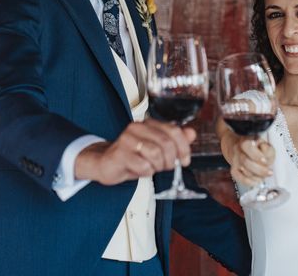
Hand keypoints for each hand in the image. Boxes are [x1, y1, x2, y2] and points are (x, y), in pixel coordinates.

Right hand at [74, 119, 195, 185]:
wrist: (105, 164)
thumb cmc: (132, 156)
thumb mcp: (156, 148)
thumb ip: (174, 140)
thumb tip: (191, 133)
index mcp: (148, 123)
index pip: (174, 131)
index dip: (184, 147)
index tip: (184, 160)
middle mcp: (137, 127)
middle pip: (167, 144)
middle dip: (170, 160)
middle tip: (165, 166)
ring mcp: (127, 139)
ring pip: (156, 154)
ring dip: (157, 166)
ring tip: (150, 167)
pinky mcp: (120, 154)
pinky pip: (143, 166)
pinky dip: (145, 172)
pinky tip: (139, 169)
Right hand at [229, 137, 274, 186]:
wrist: (240, 148)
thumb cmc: (255, 147)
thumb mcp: (265, 144)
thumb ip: (268, 150)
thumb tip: (266, 156)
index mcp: (245, 141)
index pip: (247, 146)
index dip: (256, 155)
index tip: (265, 160)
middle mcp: (238, 150)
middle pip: (245, 161)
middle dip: (259, 169)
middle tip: (268, 172)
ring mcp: (235, 161)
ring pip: (243, 171)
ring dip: (256, 176)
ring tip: (264, 175)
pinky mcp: (234, 170)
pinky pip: (240, 178)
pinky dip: (250, 182)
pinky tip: (257, 181)